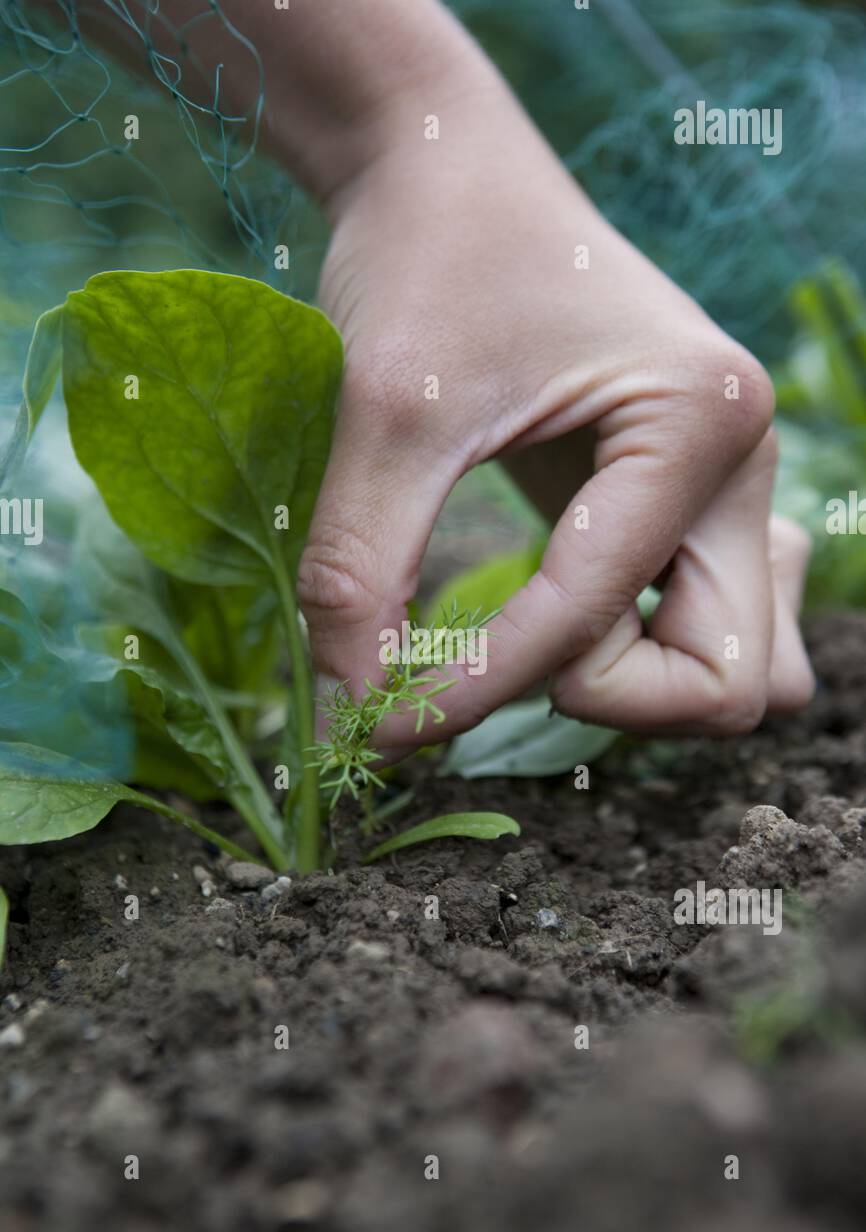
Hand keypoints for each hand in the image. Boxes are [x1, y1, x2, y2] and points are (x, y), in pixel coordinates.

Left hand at [297, 34, 814, 750]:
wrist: (448, 170)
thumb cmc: (425, 262)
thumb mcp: (383, 417)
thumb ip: (360, 574)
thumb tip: (353, 716)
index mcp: (698, 422)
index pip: (591, 620)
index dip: (479, 690)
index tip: (384, 725)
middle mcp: (744, 461)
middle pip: (729, 683)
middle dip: (607, 699)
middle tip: (501, 660)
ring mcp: (732, 486)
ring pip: (743, 672)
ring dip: (643, 688)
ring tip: (541, 632)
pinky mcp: (693, 501)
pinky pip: (711, 629)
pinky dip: (646, 652)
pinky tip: (564, 611)